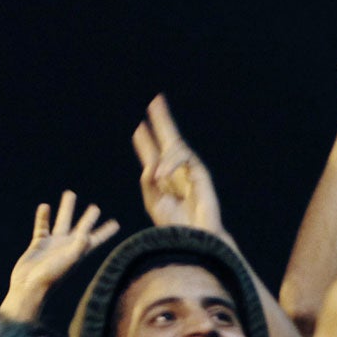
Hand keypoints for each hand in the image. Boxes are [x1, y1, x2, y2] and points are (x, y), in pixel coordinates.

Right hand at [0, 193, 120, 321]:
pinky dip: (43, 217)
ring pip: (62, 222)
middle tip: (96, 208)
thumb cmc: (51, 277)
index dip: (106, 231)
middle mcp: (68, 247)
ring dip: (66, 209)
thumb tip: (86, 234)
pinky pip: (42, 226)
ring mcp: (53, 245)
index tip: (116, 224)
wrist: (29, 287)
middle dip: (89, 218)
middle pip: (81, 228)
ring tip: (70, 193)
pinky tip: (45, 207)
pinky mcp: (38, 244)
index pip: (97, 239)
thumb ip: (79, 246)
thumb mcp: (69, 261)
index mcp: (79, 252)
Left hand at [132, 95, 222, 233]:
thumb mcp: (153, 203)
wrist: (193, 238)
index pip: (152, 152)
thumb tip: (149, 164)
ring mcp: (188, 170)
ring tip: (153, 167)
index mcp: (162, 177)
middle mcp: (175, 170)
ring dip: (162, 151)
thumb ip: (148, 183)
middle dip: (160, 118)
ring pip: (176, 145)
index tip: (136, 124)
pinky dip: (171, 164)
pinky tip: (162, 174)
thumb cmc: (175, 225)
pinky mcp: (200, 173)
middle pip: (168, 138)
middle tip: (153, 99)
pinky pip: (185, 157)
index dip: (144, 138)